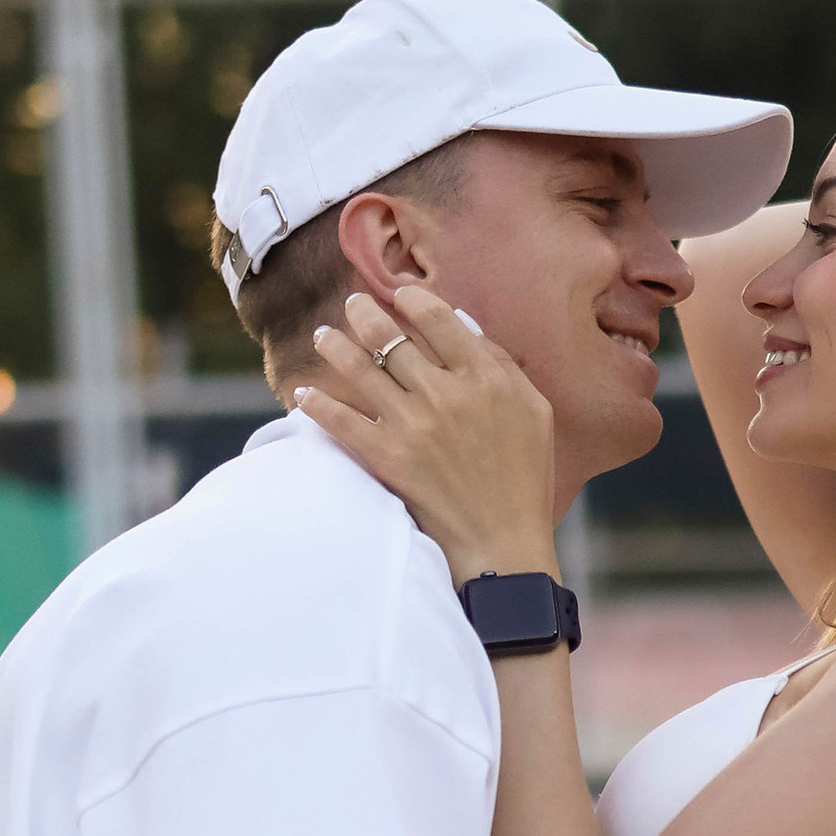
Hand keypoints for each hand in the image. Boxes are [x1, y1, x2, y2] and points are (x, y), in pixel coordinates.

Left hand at [293, 287, 558, 580]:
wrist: (503, 542)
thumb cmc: (525, 477)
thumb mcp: (533, 411)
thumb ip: (500, 365)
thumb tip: (462, 325)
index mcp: (484, 378)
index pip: (438, 319)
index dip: (413, 298)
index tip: (399, 293)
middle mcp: (444, 394)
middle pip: (391, 337)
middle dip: (364, 313)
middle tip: (352, 304)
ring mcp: (412, 425)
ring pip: (360, 369)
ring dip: (335, 346)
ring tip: (322, 336)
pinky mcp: (387, 457)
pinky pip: (341, 421)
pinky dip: (317, 404)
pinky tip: (302, 393)